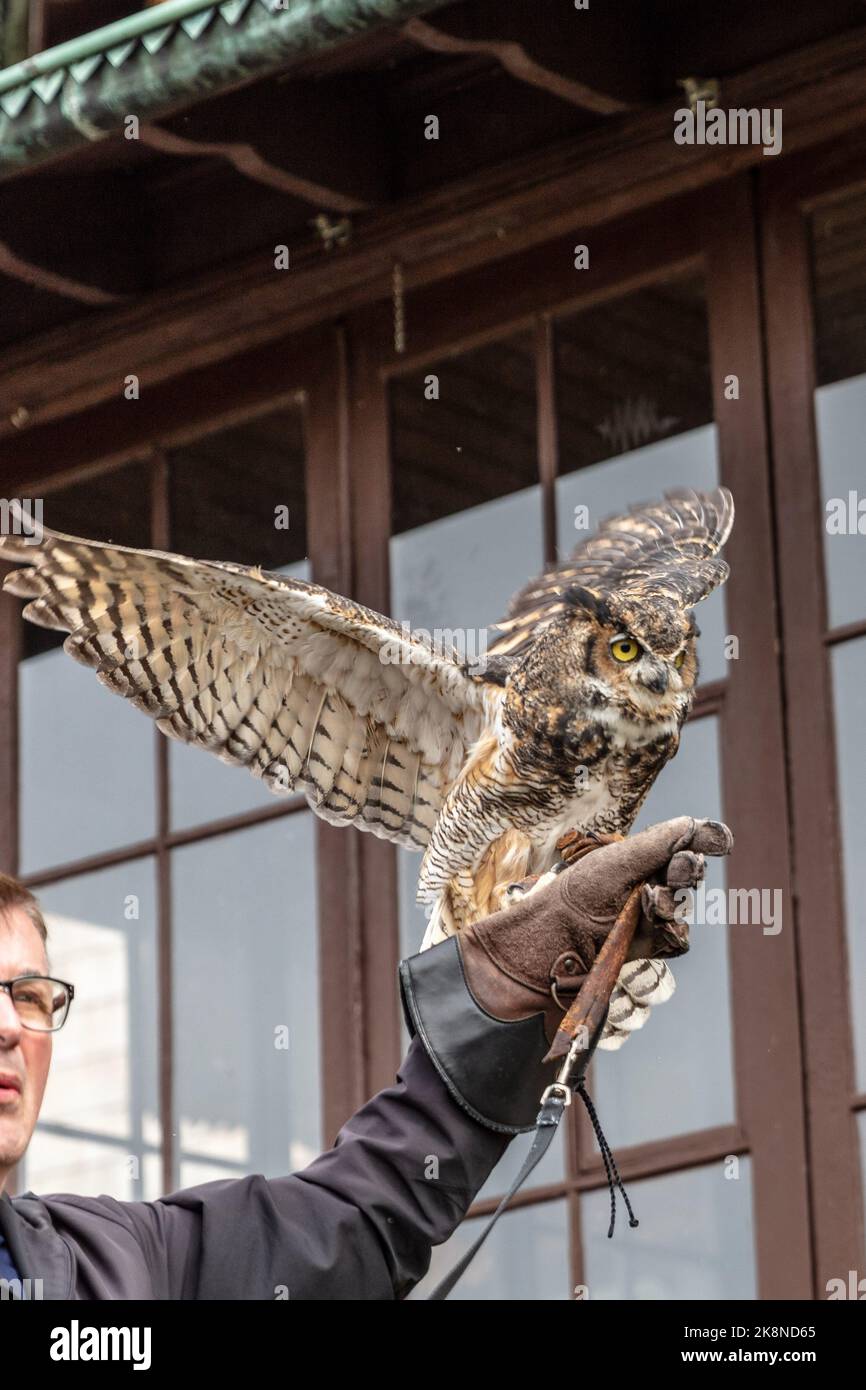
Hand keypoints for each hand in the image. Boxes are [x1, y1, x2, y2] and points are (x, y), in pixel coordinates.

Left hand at [458, 817, 733, 1046]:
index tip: (718, 840)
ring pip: (685, 906)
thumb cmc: (576, 895)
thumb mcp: (617, 862)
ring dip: (675, 901)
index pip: (679, 844)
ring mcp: (650, 917)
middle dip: (687, 868)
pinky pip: (679, 940)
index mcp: (636, 858)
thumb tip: (694, 823)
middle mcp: (646, 884)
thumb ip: (657, 844)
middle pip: (688, 873)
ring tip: (652, 899)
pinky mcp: (650, 947)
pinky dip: (674, 931)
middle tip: (680, 867)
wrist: (552, 945)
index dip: (700, 839)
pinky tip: (662, 926)